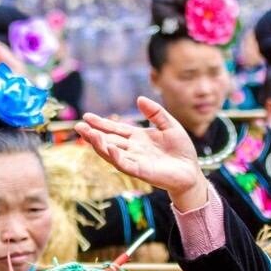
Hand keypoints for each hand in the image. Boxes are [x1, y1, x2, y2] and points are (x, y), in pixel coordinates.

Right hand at [74, 97, 206, 211]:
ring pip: (112, 153)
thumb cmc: (181, 150)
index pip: (115, 129)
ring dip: (99, 145)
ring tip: (88, 135)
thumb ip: (156, 112)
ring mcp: (135, 161)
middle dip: (93, 134)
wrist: (191, 171)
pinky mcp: (141, 172)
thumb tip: (139, 99)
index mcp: (137, 138)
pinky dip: (116, 157)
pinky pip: (125, 164)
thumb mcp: (170, 124)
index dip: (101, 123)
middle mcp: (132, 149)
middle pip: (108, 140)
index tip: (87, 117)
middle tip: (78, 126)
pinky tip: (109, 148)